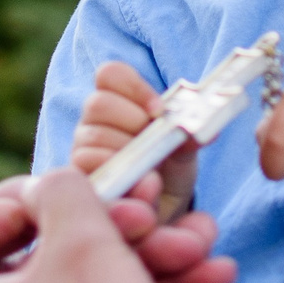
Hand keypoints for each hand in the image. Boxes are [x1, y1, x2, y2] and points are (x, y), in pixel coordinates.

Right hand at [73, 61, 199, 214]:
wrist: (160, 208)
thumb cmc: (168, 171)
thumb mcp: (184, 150)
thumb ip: (189, 136)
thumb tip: (204, 131)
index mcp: (119, 101)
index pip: (110, 74)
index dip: (133, 86)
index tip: (158, 110)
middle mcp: (95, 121)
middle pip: (98, 103)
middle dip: (132, 121)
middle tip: (152, 141)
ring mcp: (83, 147)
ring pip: (92, 134)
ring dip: (125, 148)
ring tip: (146, 167)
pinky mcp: (79, 174)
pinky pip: (85, 162)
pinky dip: (112, 168)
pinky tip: (131, 180)